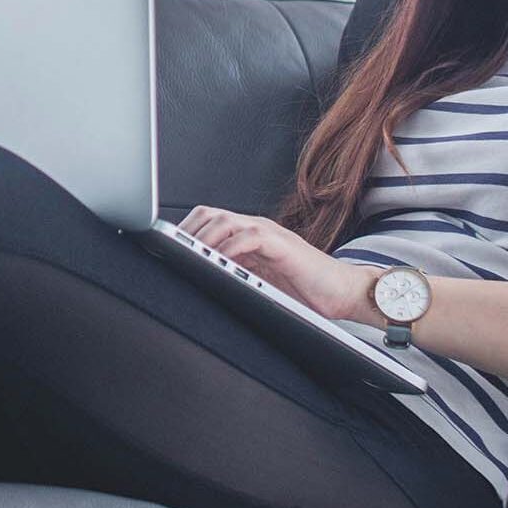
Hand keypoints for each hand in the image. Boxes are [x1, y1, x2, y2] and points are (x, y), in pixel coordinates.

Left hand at [178, 206, 380, 323]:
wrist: (344, 292)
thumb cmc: (306, 291)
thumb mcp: (260, 281)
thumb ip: (235, 274)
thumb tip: (201, 282)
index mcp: (248, 235)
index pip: (208, 221)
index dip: (184, 231)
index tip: (163, 248)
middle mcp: (256, 228)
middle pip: (210, 214)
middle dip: (186, 232)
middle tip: (170, 252)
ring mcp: (269, 233)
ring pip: (225, 220)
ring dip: (203, 237)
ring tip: (187, 255)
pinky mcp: (282, 244)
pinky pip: (248, 236)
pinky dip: (229, 247)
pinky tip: (218, 261)